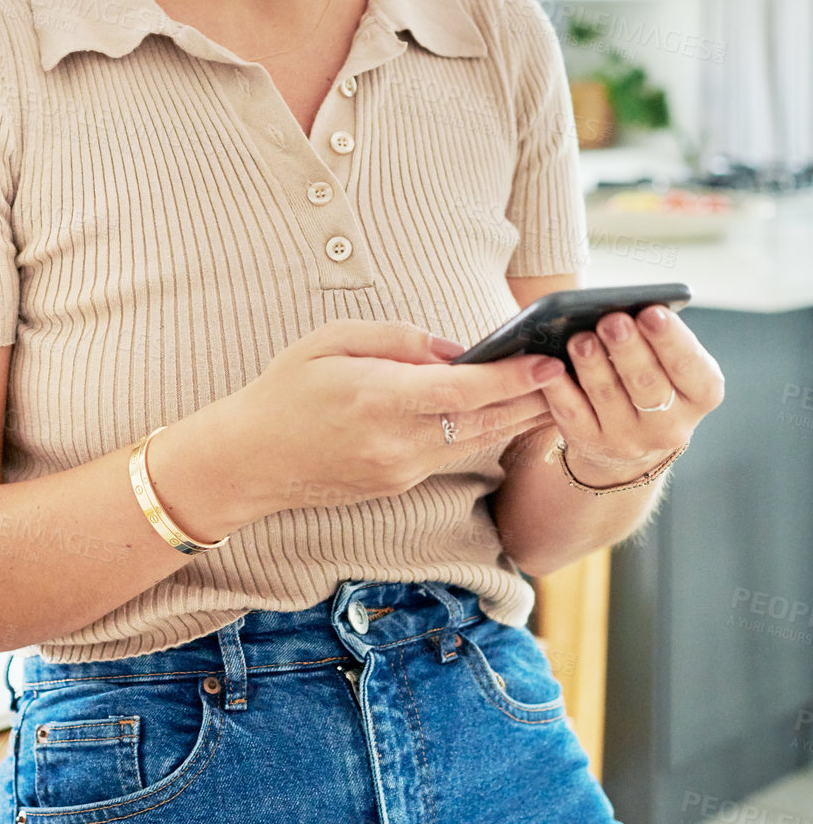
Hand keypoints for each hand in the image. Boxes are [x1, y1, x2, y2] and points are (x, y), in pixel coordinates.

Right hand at [224, 319, 563, 518]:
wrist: (249, 461)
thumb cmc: (284, 390)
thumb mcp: (331, 340)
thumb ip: (397, 339)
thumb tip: (454, 351)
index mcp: (379, 399)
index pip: (464, 391)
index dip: (513, 377)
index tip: (549, 361)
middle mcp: (397, 442)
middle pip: (485, 422)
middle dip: (533, 399)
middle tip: (575, 374)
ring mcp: (400, 470)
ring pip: (476, 442)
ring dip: (517, 419)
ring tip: (555, 394)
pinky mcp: (399, 483)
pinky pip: (452, 453)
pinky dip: (481, 432)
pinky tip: (502, 414)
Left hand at [535, 305, 724, 482]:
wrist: (633, 434)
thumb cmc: (652, 377)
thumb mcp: (669, 361)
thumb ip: (656, 336)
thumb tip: (622, 307)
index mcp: (701, 394)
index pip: (689, 366)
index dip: (670, 339)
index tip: (651, 311)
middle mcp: (671, 424)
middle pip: (648, 383)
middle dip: (628, 349)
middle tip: (612, 320)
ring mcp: (630, 440)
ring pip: (608, 397)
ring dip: (592, 365)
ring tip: (580, 338)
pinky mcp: (592, 444)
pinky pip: (572, 413)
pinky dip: (560, 388)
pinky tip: (551, 366)